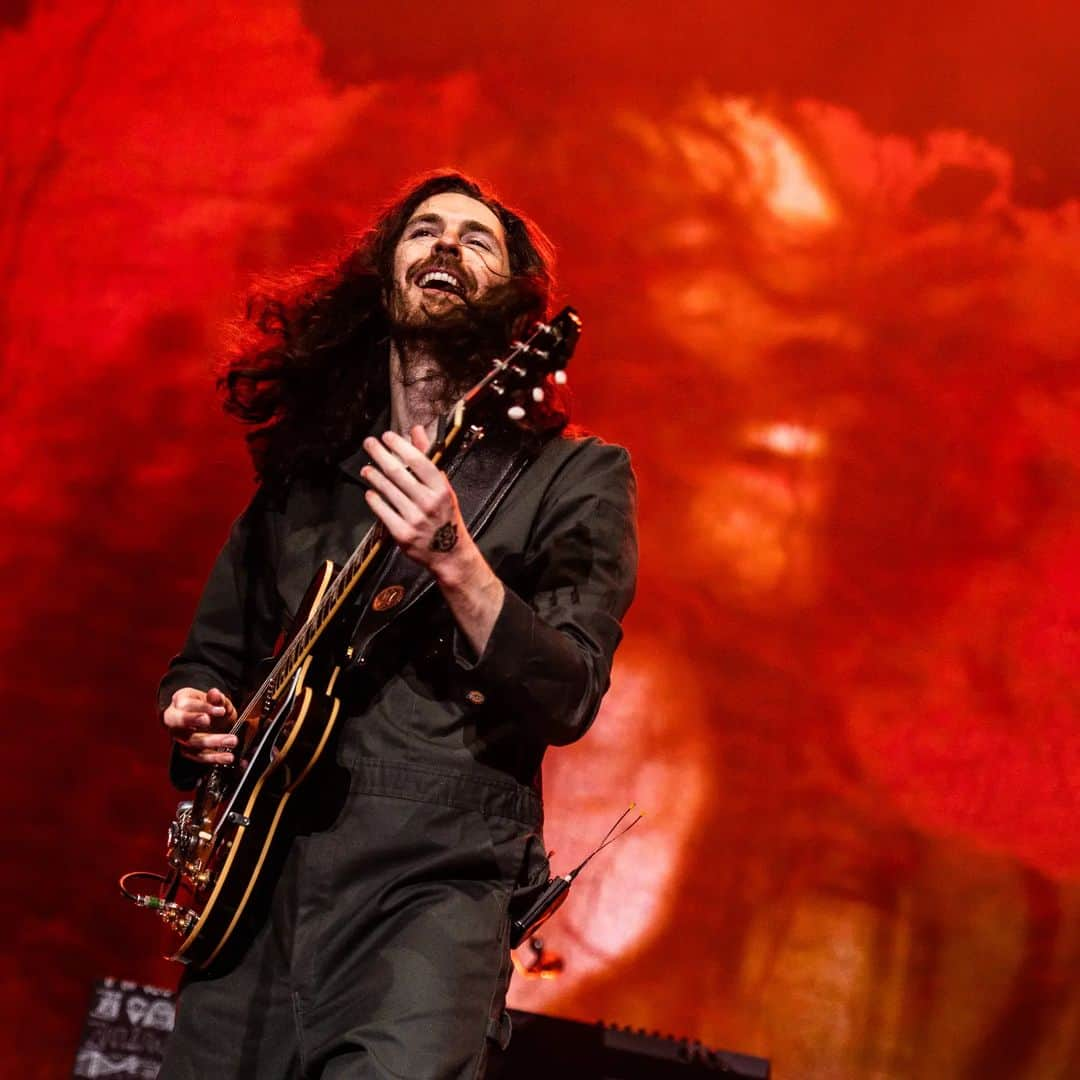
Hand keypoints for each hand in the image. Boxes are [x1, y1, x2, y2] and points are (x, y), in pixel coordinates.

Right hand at [163, 687, 237, 765]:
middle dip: (193, 721)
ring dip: (212, 742)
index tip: (220, 710)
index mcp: (180, 701)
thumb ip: (216, 698)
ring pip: (190, 741)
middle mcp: (175, 719)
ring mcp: (179, 736)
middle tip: (209, 721)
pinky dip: (213, 757)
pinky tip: (226, 756)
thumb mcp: (217, 699)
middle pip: (178, 722)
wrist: (212, 719)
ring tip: (231, 740)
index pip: (186, 704)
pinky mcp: (186, 750)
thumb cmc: (212, 707)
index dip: (203, 707)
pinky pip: (197, 756)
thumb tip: (215, 693)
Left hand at [361, 427, 477, 581]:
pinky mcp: (402, 534)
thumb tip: (416, 430)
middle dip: (380, 454)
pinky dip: (374, 500)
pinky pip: (383, 512)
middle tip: (368, 443)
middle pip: (398, 473)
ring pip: (388, 491)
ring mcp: (415, 519)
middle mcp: (429, 502)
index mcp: (441, 488)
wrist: (449, 553)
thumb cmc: (445, 515)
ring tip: (366, 468)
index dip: (400, 446)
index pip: (418, 461)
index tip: (387, 436)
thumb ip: (428, 458)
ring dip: (374, 476)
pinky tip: (370, 492)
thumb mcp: (443, 486)